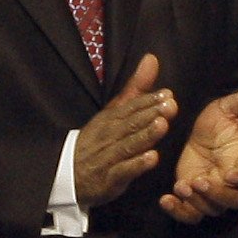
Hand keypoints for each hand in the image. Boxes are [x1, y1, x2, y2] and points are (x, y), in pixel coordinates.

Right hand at [73, 53, 176, 208]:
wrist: (67, 174)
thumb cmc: (98, 140)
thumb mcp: (114, 111)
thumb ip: (136, 88)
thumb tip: (152, 59)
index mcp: (111, 119)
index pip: (131, 107)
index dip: (148, 101)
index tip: (167, 94)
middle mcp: (110, 135)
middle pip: (131, 123)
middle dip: (150, 114)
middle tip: (170, 105)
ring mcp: (109, 157)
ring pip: (128, 144)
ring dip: (145, 135)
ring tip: (162, 125)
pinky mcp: (110, 178)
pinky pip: (124, 171)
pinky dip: (137, 165)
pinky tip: (152, 158)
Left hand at [160, 78, 237, 224]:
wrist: (196, 136)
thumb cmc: (218, 123)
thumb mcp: (228, 108)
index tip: (233, 174)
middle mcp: (232, 184)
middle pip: (233, 200)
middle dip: (217, 194)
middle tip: (200, 181)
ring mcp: (213, 194)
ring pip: (211, 209)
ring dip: (197, 202)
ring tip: (182, 186)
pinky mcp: (194, 200)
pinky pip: (190, 215)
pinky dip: (179, 211)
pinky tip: (166, 199)